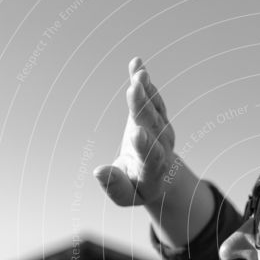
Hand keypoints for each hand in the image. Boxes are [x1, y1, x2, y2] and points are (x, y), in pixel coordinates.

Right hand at [94, 57, 175, 207]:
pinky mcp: (156, 115)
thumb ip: (115, 186)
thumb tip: (98, 172)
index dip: (145, 145)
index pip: (152, 156)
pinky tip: (136, 63)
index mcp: (153, 168)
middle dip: (143, 107)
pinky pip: (152, 96)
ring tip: (139, 73)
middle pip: (153, 124)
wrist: (161, 174)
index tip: (138, 134)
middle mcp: (161, 145)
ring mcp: (161, 128)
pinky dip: (143, 81)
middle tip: (135, 89)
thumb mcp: (127, 196)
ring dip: (146, 90)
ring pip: (154, 108)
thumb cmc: (138, 187)